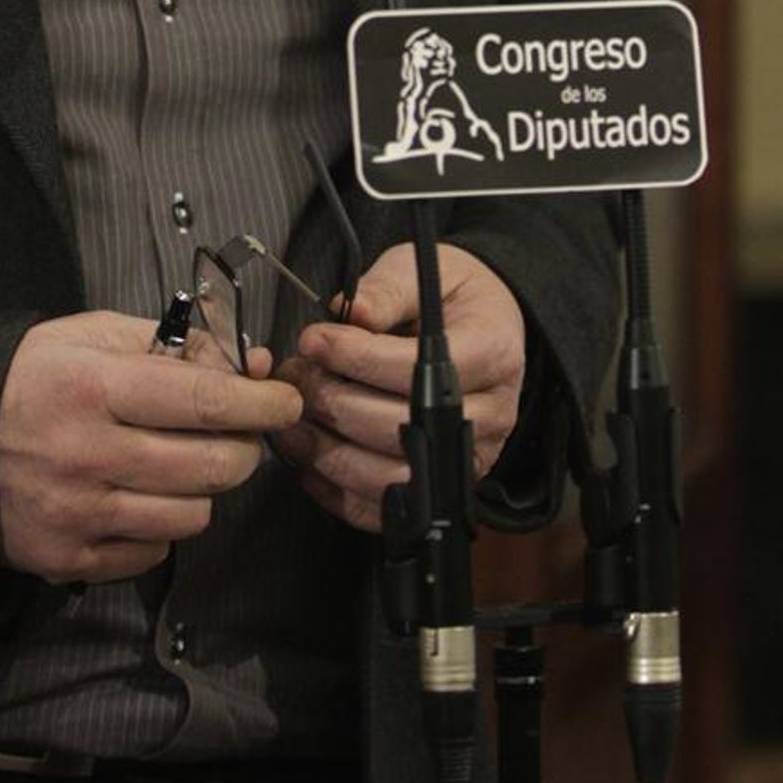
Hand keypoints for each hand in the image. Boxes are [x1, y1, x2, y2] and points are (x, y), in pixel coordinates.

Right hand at [0, 311, 302, 583]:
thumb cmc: (28, 376)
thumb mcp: (87, 335)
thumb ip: (167, 345)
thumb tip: (242, 367)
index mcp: (95, 387)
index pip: (203, 400)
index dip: (258, 402)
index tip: (285, 400)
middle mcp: (90, 454)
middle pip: (212, 467)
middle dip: (241, 449)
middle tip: (234, 435)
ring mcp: (79, 514)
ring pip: (191, 517)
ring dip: (200, 490)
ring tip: (176, 466)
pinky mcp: (68, 558)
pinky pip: (151, 555)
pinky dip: (157, 530)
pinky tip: (136, 499)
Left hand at [273, 245, 525, 532]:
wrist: (485, 326)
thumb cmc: (451, 299)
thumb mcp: (423, 273)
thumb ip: (386, 290)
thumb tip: (350, 310)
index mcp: (491, 353)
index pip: (417, 369)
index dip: (357, 357)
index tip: (314, 339)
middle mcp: (489, 415)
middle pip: (399, 428)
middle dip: (334, 403)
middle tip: (295, 377)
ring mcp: (467, 458)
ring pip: (390, 477)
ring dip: (328, 451)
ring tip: (292, 420)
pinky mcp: (442, 487)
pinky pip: (384, 509)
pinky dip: (337, 491)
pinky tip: (309, 458)